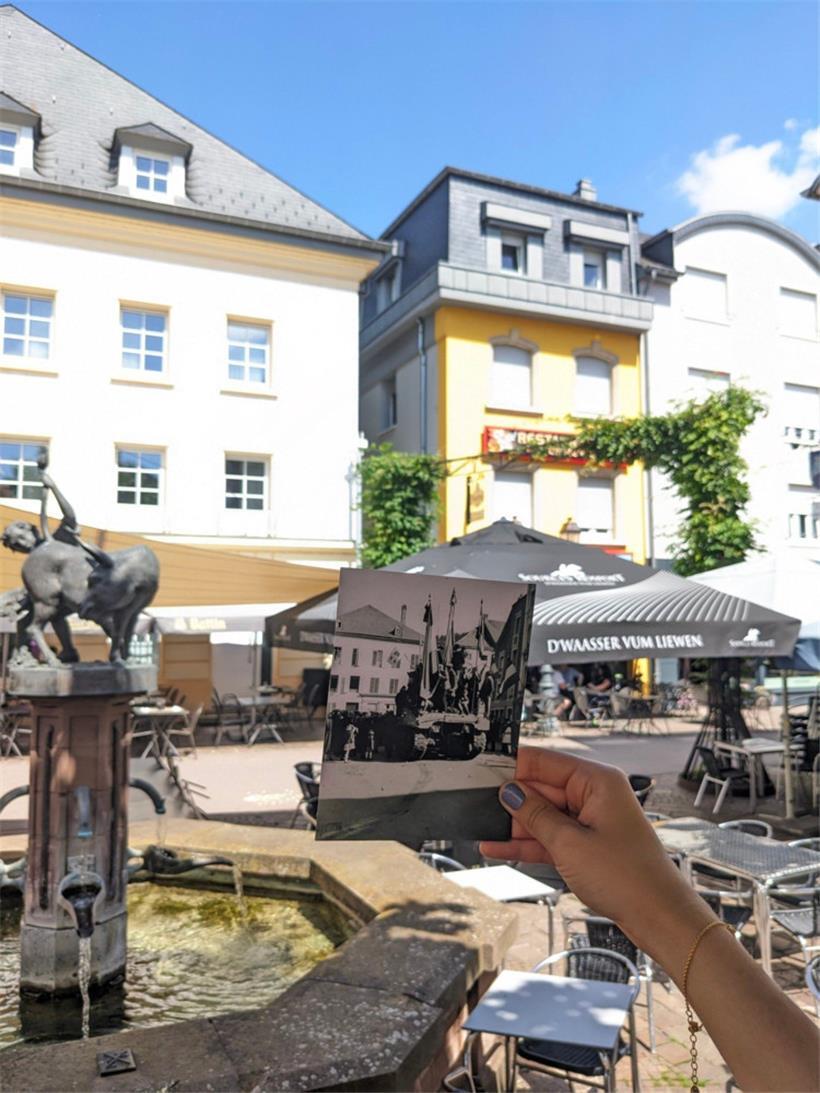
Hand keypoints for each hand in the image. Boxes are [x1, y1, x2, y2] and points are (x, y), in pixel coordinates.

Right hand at [480, 747, 712, 952]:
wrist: (659, 917)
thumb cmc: (627, 877)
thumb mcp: (570, 843)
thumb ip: (535, 815)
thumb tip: (509, 792)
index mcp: (596, 781)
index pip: (545, 761)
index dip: (513, 766)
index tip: (482, 770)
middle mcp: (593, 794)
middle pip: (542, 788)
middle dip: (511, 799)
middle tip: (474, 804)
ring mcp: (590, 820)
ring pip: (543, 814)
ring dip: (515, 825)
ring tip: (481, 828)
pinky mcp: (586, 844)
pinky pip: (550, 836)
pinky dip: (528, 843)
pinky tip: (497, 846)